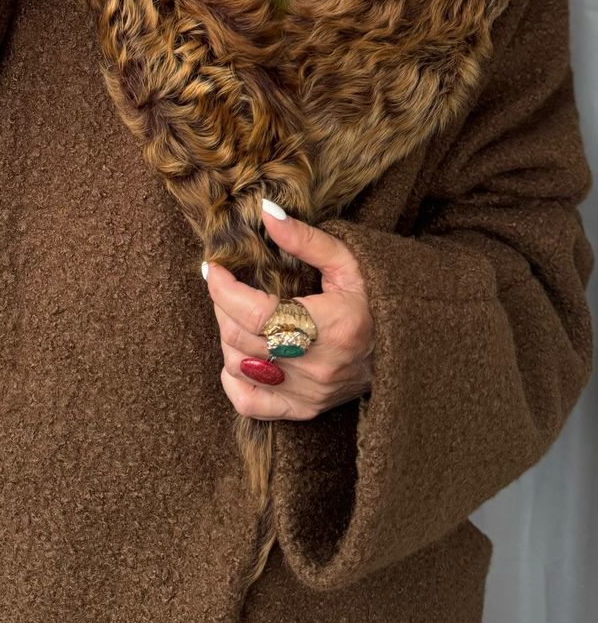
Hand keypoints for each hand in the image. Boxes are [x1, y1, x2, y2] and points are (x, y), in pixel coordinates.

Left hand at [204, 202, 375, 419]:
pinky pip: (249, 405)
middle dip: (222, 306)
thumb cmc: (377, 299)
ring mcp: (311, 393)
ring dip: (227, 337)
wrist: (410, 347)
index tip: (213, 267)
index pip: (255, 314)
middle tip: (225, 285)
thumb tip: (266, 213)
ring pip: (239, 368)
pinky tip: (240, 357)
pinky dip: (233, 380)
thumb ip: (305, 239)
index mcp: (332, 327)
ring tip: (237, 314)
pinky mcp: (306, 409)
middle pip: (240, 339)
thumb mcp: (348, 262)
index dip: (223, 290)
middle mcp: (318, 366)